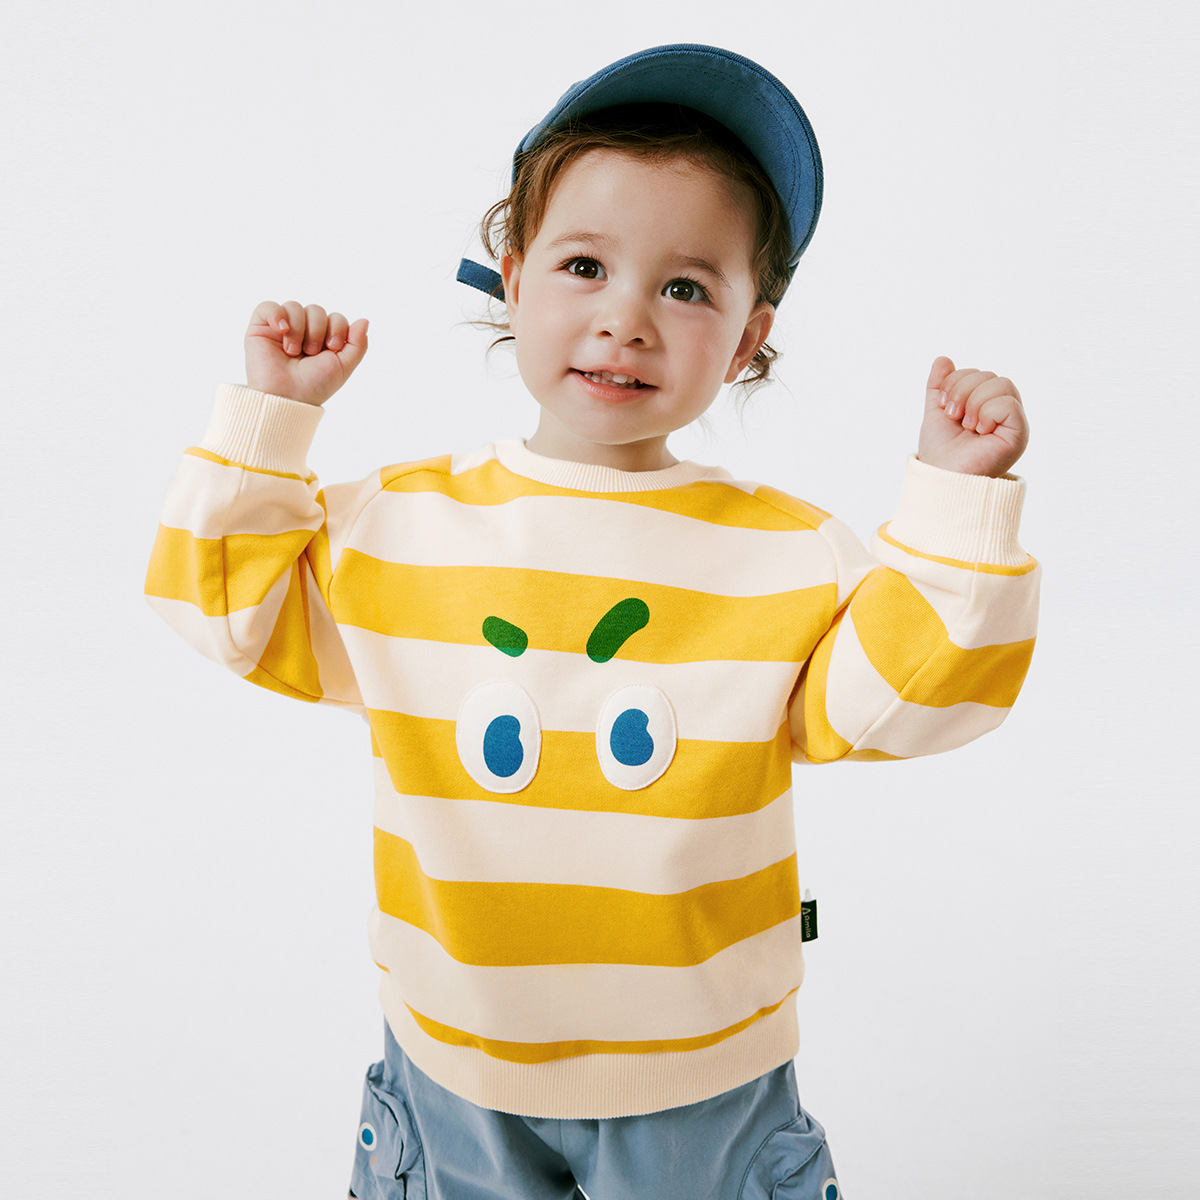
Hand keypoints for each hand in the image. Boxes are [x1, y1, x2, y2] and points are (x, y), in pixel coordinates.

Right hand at [244, 300, 368, 405]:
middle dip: (317, 330)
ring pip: (295, 306)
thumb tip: (365, 320)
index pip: (335, 317)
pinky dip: (276, 314)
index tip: (332, 347)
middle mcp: (303, 331)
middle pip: (316, 309)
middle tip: (311, 352)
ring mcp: (282, 328)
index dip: (337, 328)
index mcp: (323, 338)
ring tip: (293, 352)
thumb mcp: (344, 366)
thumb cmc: (314, 385)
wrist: (288, 397)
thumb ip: (358, 344)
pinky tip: (282, 330)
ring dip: (298, 329)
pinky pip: (269, 306)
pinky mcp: (261, 328)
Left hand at [917, 356, 1028, 476]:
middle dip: (963, 391)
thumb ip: (939, 386)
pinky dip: (987, 412)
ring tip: (967, 425)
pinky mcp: (1019, 434)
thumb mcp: (936, 412)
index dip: (956, 382)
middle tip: (954, 416)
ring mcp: (1013, 423)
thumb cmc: (940, 452)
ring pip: (1002, 383)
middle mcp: (1004, 413)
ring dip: (974, 402)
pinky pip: (1008, 403)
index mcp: (987, 406)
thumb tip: (943, 359)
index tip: (944, 407)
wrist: (941, 477)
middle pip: (990, 375)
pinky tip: (980, 431)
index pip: (979, 373)